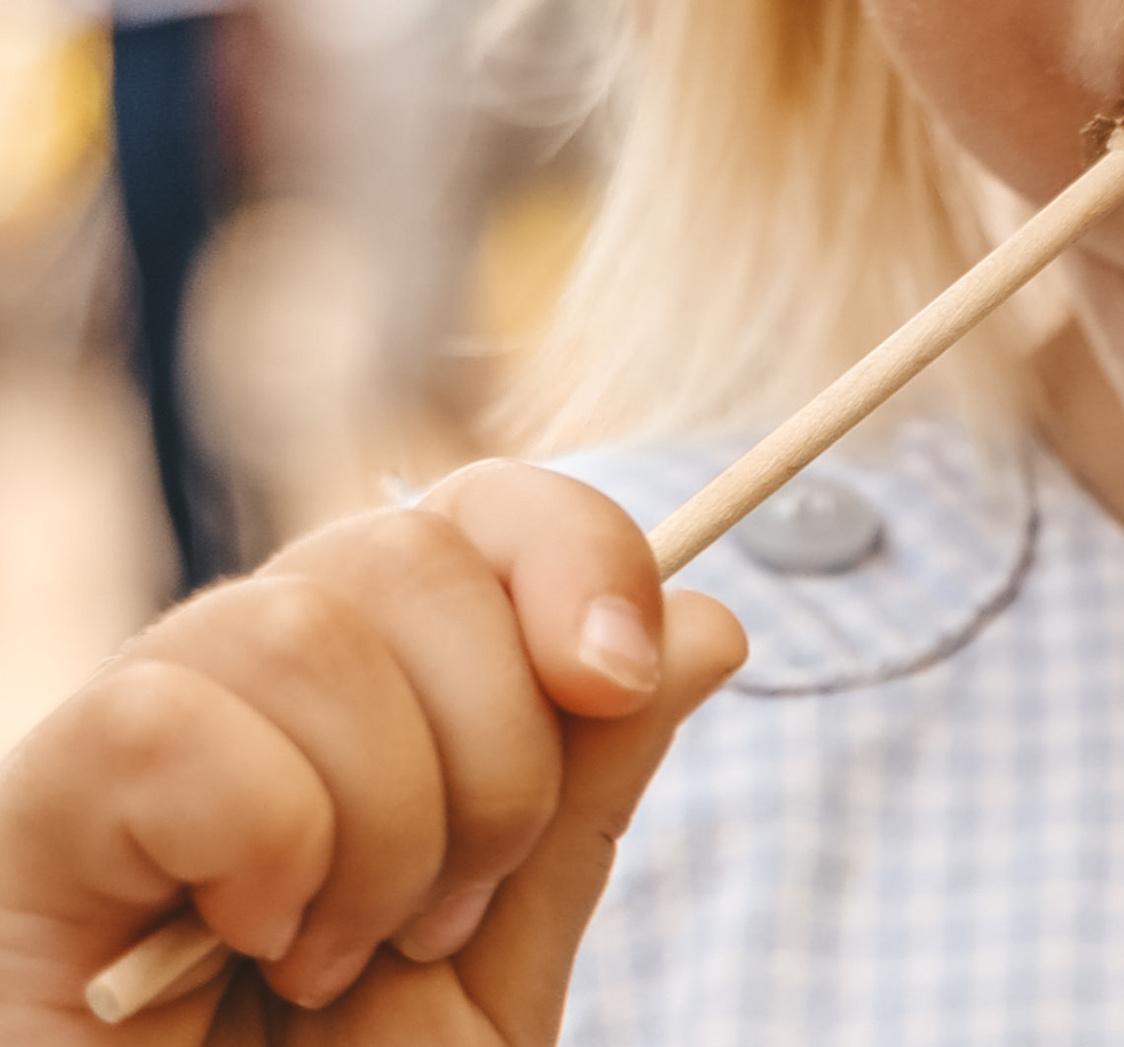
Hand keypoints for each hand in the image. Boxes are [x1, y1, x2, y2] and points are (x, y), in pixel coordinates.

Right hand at [0, 460, 745, 1042]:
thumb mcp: (505, 955)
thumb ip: (588, 795)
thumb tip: (708, 619)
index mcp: (372, 694)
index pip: (482, 512)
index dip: (577, 553)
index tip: (620, 678)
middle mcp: (249, 680)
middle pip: (412, 548)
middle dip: (490, 749)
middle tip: (442, 917)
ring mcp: (139, 730)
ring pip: (305, 625)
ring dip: (379, 826)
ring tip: (337, 959)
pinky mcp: (38, 801)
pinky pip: (175, 723)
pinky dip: (260, 851)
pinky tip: (238, 950)